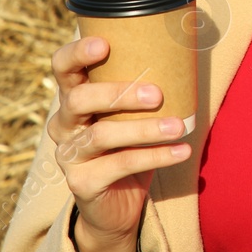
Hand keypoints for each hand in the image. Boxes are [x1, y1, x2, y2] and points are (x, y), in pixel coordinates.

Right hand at [47, 35, 189, 251]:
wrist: (119, 207)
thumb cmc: (131, 146)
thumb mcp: (134, 114)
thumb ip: (146, 87)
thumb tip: (189, 48)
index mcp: (73, 97)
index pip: (62, 67)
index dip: (76, 53)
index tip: (104, 44)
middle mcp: (64, 124)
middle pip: (78, 99)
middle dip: (119, 92)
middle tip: (158, 94)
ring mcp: (69, 155)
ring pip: (102, 134)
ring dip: (145, 129)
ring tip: (179, 126)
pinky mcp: (81, 183)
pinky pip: (119, 165)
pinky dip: (155, 156)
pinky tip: (181, 151)